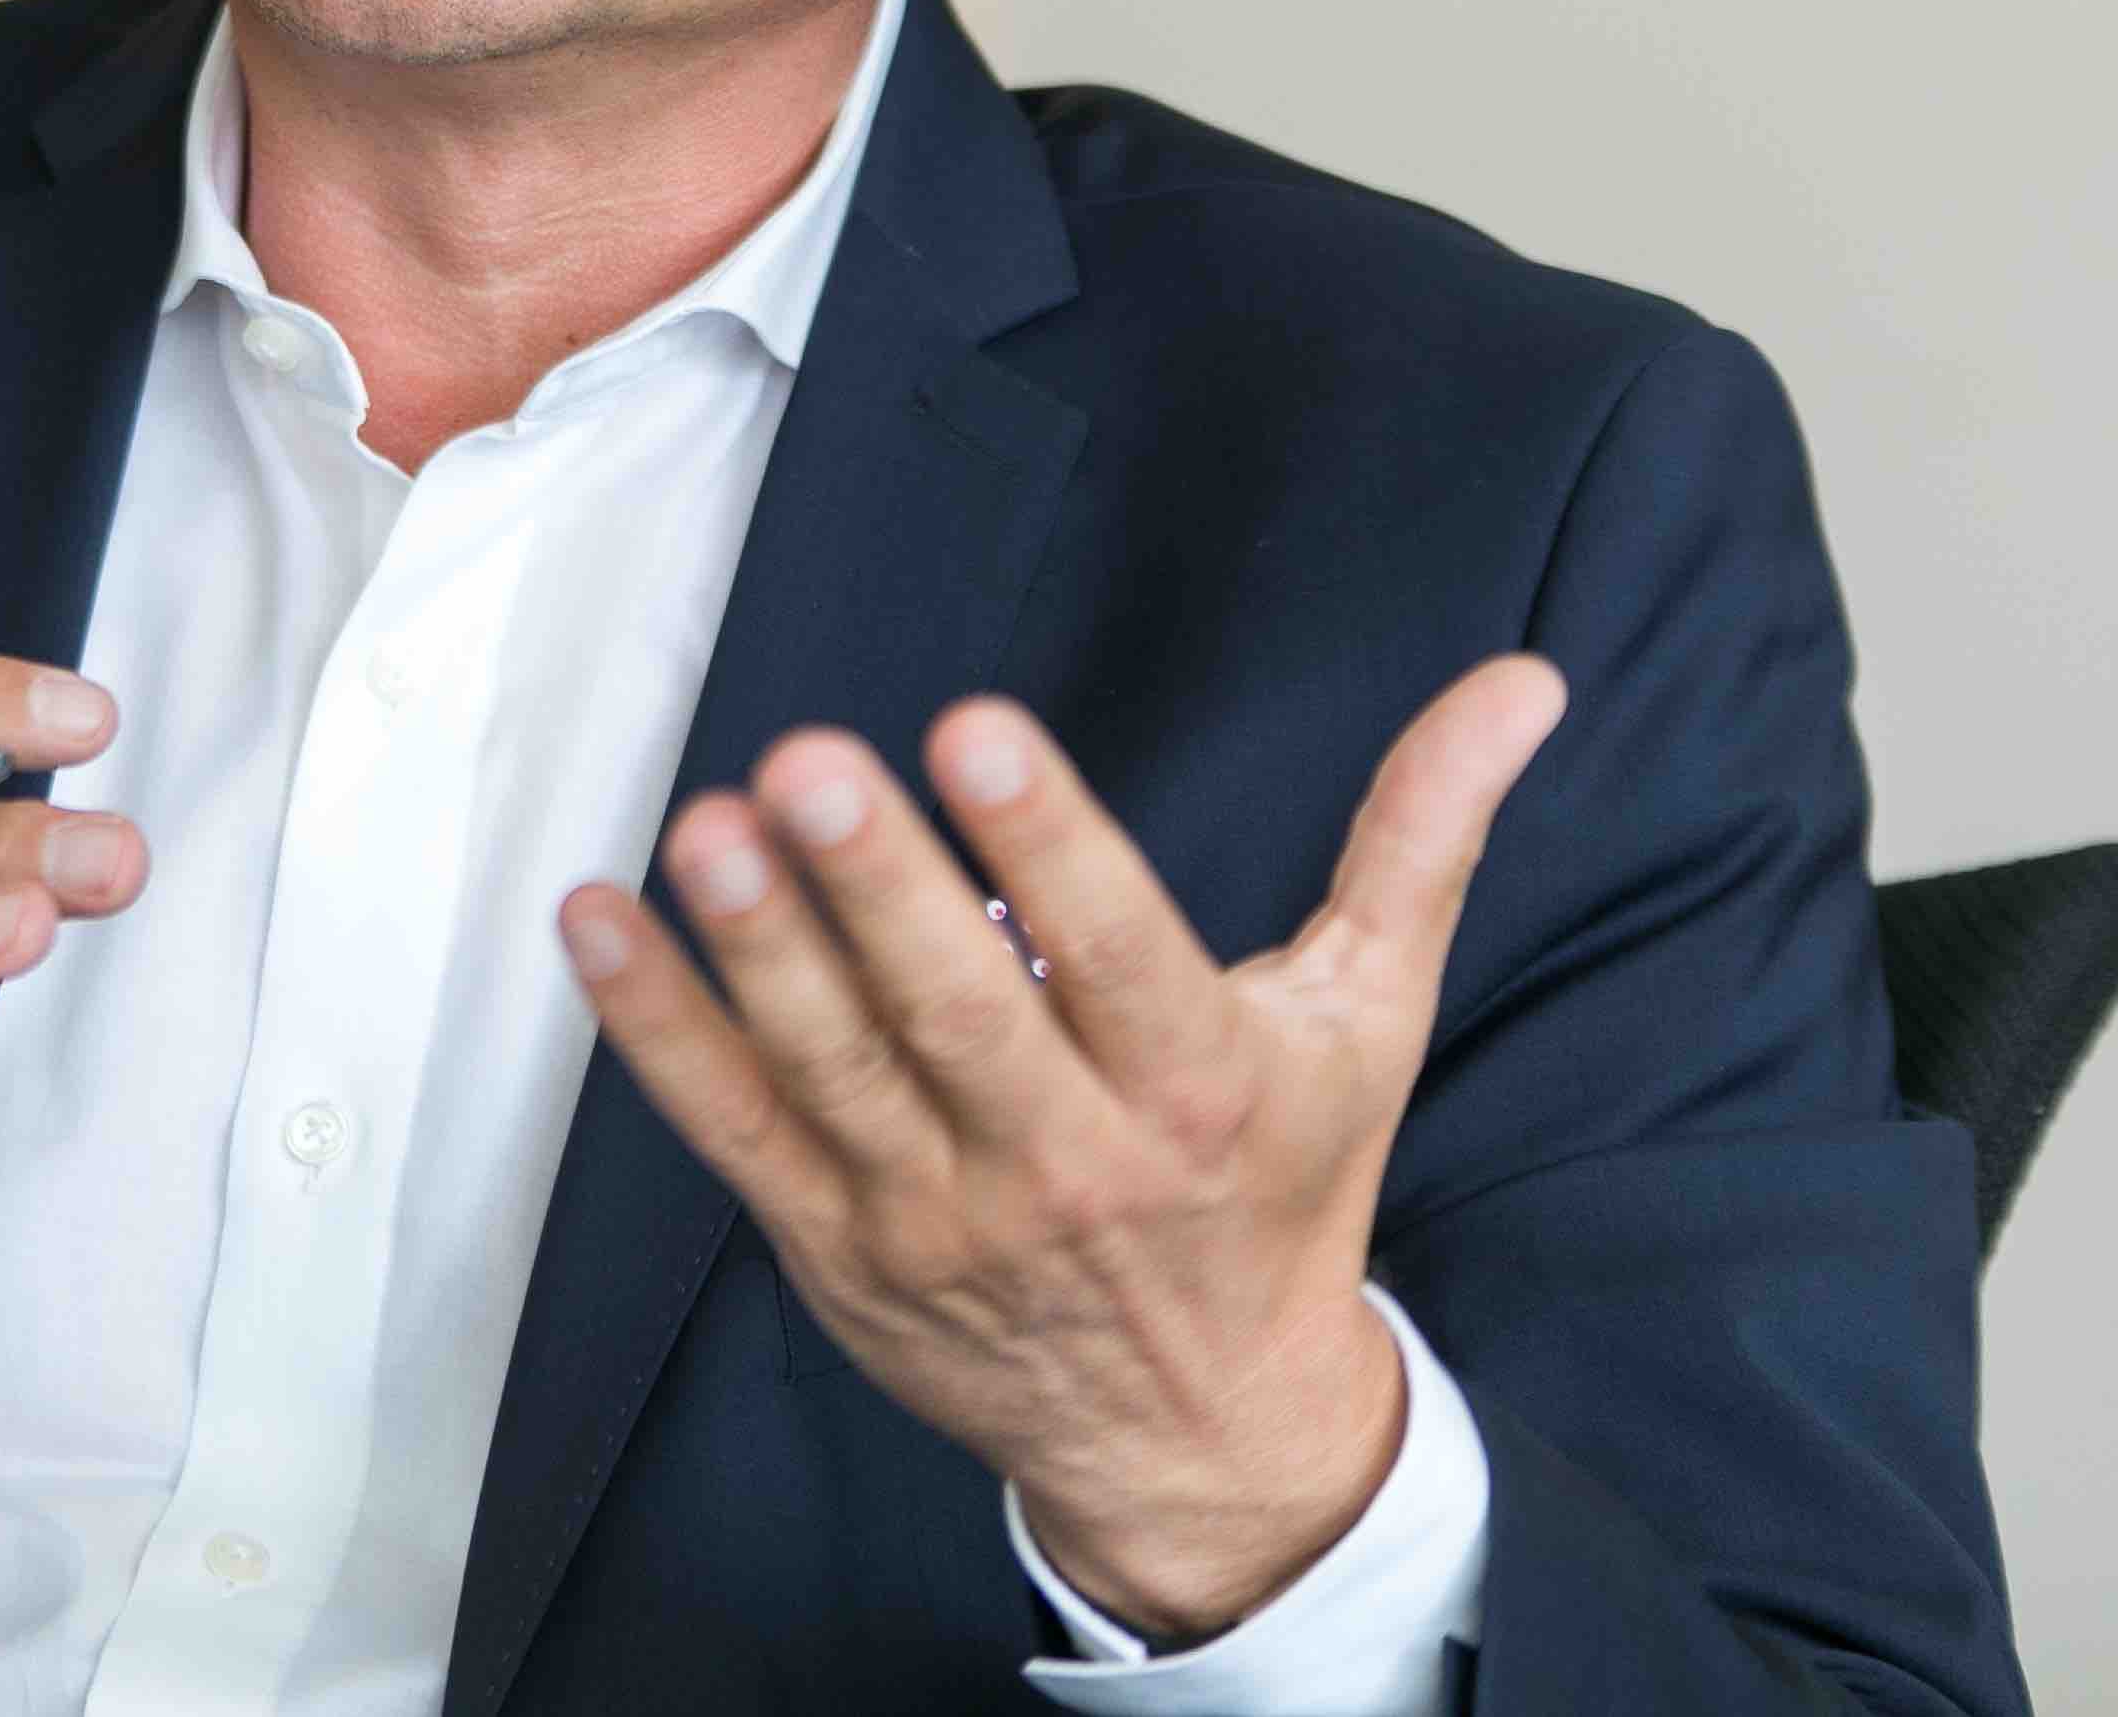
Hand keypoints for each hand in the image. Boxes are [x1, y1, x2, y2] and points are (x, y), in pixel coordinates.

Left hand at [556, 653, 1565, 1643]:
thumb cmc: (1278, 1188)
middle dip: (880, 889)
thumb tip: (1521, 682)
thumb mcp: (1368, 1016)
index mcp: (1197, 1088)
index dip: (1045, 843)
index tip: (980, 728)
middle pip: (960, 1016)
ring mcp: (935, 1216)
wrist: (1201, 1434)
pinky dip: (657, 1032)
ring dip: (757, 950)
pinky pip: (732, 1130)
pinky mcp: (835, 1247)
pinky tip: (597, 924)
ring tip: (705, 828)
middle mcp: (1065, 1162)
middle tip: (812, 761)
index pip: (1116, 952)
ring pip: (834, 1072)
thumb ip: (1420, 837)